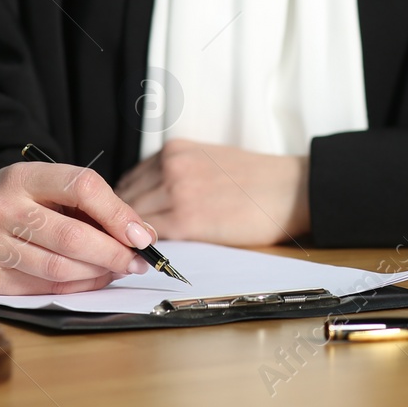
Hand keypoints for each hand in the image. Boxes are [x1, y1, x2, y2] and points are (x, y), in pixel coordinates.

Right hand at [0, 164, 157, 294]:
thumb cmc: (17, 197)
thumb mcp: (47, 183)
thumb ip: (90, 203)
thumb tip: (140, 234)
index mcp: (21, 177)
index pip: (81, 187)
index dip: (119, 213)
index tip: (143, 234)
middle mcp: (1, 210)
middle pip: (72, 237)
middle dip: (114, 253)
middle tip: (138, 261)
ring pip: (59, 270)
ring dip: (99, 274)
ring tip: (117, 269)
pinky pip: (44, 290)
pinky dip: (77, 287)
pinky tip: (92, 279)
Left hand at [115, 139, 309, 245]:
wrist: (289, 189)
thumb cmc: (254, 179)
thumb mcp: (206, 159)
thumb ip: (173, 174)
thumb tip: (146, 200)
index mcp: (173, 150)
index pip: (127, 180)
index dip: (120, 205)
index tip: (121, 222)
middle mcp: (170, 166)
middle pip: (122, 199)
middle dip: (118, 223)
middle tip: (121, 243)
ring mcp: (177, 191)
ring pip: (131, 220)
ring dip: (128, 238)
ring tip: (132, 253)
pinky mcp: (187, 219)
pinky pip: (149, 237)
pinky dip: (144, 248)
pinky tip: (149, 256)